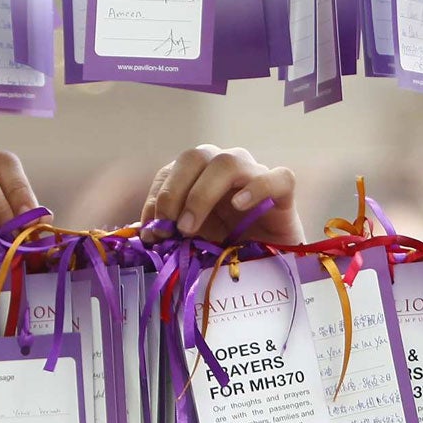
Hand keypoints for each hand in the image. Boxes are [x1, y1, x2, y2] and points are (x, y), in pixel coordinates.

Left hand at [142, 144, 303, 244]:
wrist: (272, 266)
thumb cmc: (230, 250)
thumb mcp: (192, 243)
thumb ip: (169, 234)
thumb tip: (139, 232)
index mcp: (200, 176)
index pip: (171, 172)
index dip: (157, 197)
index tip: (150, 232)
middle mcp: (225, 168)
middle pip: (195, 156)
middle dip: (174, 191)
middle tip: (169, 228)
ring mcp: (255, 175)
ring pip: (228, 162)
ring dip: (202, 194)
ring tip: (190, 228)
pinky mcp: (284, 192)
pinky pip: (276, 177)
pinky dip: (256, 188)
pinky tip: (240, 205)